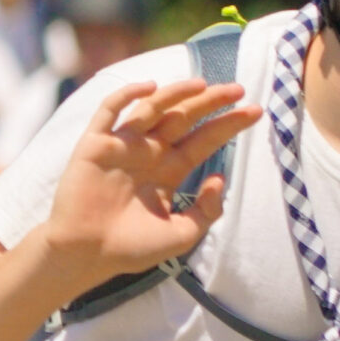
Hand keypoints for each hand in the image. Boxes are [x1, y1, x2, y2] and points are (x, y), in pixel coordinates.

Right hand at [38, 79, 259, 281]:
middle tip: (239, 88)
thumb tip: (220, 178)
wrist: (85, 256)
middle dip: (211, 102)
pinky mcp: (96, 144)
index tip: (255, 111)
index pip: (203, 140)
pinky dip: (127, 94)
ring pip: (152, 107)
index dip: (228, 125)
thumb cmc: (130, 250)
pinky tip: (150, 87)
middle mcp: (147, 153)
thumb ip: (205, 211)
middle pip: (184, 117)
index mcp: (167, 171)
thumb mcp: (181, 235)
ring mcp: (122, 145)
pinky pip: (109, 110)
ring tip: (203, 84)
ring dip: (176, 93)